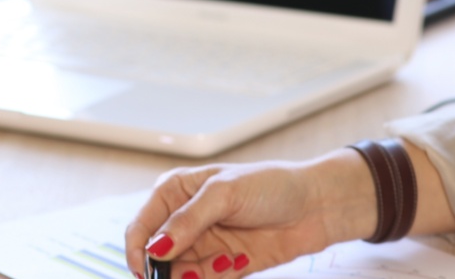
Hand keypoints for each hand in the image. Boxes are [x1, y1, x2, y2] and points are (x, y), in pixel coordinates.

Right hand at [124, 151, 377, 277]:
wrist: (317, 206)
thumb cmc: (272, 185)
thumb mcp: (224, 193)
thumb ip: (187, 221)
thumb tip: (157, 247)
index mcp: (176, 192)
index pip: (142, 225)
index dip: (137, 249)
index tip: (143, 271)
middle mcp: (185, 220)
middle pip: (157, 254)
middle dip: (164, 270)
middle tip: (182, 274)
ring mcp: (204, 244)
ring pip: (179, 272)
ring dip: (190, 276)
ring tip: (220, 262)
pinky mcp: (223, 265)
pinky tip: (231, 263)